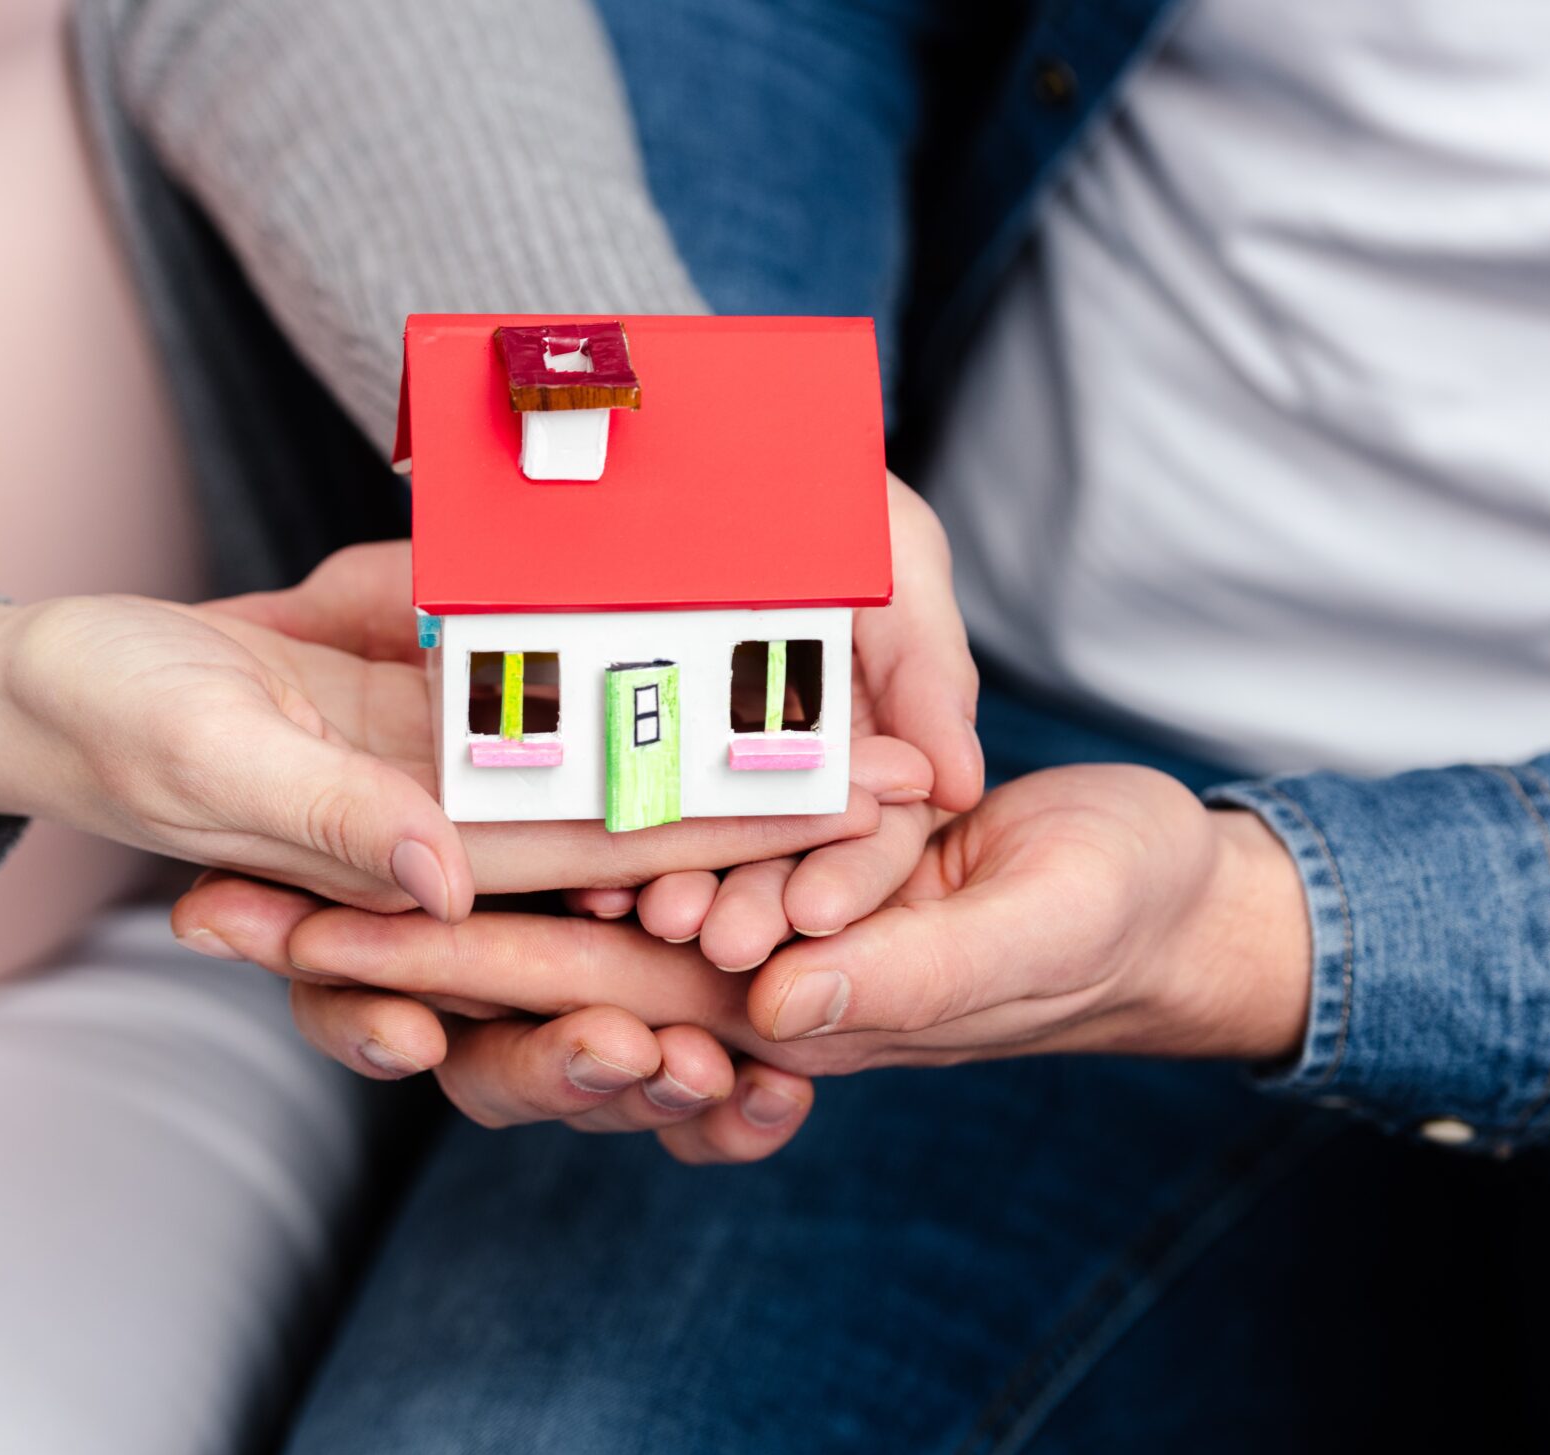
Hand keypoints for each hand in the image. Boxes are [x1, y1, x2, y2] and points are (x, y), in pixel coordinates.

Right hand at [0, 546, 924, 917]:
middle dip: (769, 829)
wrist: (38, 685)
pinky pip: (546, 730)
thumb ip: (324, 827)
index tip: (853, 815)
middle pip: (638, 843)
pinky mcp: (428, 732)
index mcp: (408, 868)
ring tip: (868, 760)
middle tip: (911, 790)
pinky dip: (640, 713)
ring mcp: (446, 793)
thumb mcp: (199, 762)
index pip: (600, 862)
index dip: (729, 840)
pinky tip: (744, 679)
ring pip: (613, 798)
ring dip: (730, 786)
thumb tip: (448, 880)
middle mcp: (451, 846)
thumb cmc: (93, 720)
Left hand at [176, 764, 1314, 1160]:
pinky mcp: (746, 881)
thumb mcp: (1028, 943)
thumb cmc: (1124, 920)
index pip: (562, 997)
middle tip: (201, 916)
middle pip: (502, 974)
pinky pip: (617, 879)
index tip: (282, 945)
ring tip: (244, 896)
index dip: (420, 974)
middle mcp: (713, 985)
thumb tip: (763, 1020)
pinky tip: (411, 833)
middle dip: (356, 957)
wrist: (1168, 899)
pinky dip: (523, 848)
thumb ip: (905, 982)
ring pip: (529, 937)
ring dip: (390, 928)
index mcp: (769, 1010)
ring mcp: (720, 939)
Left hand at [560, 472, 980, 967]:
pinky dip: (604, 837)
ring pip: (694, 846)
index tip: (816, 913)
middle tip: (715, 935)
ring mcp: (695, 763)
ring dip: (674, 883)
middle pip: (775, 861)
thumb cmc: (824, 485)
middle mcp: (782, 773)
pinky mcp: (608, 748)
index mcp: (863, 752)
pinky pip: (610, 802)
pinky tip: (588, 873)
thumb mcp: (898, 556)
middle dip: (747, 901)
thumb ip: (934, 666)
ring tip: (648, 911)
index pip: (869, 840)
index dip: (848, 879)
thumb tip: (961, 784)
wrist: (684, 423)